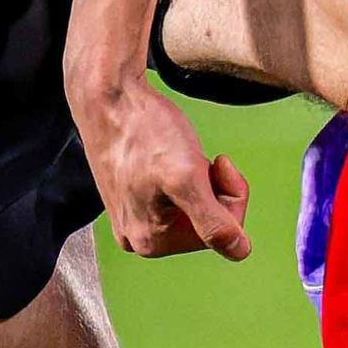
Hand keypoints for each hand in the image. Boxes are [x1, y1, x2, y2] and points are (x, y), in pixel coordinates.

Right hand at [73, 73, 252, 260]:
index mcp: (152, 241)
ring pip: (193, 206)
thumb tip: (239, 251)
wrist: (109, 97)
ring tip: (177, 154)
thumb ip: (214, 222)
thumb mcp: (188, 176)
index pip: (222, 232)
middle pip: (206, 221)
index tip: (219, 163)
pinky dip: (183, 172)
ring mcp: (134, 217)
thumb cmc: (143, 130)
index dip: (231, 194)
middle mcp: (139, 237)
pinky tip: (166, 155)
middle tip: (195, 158)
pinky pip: (175, 195)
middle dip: (212, 187)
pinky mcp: (132, 197)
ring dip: (198, 178)